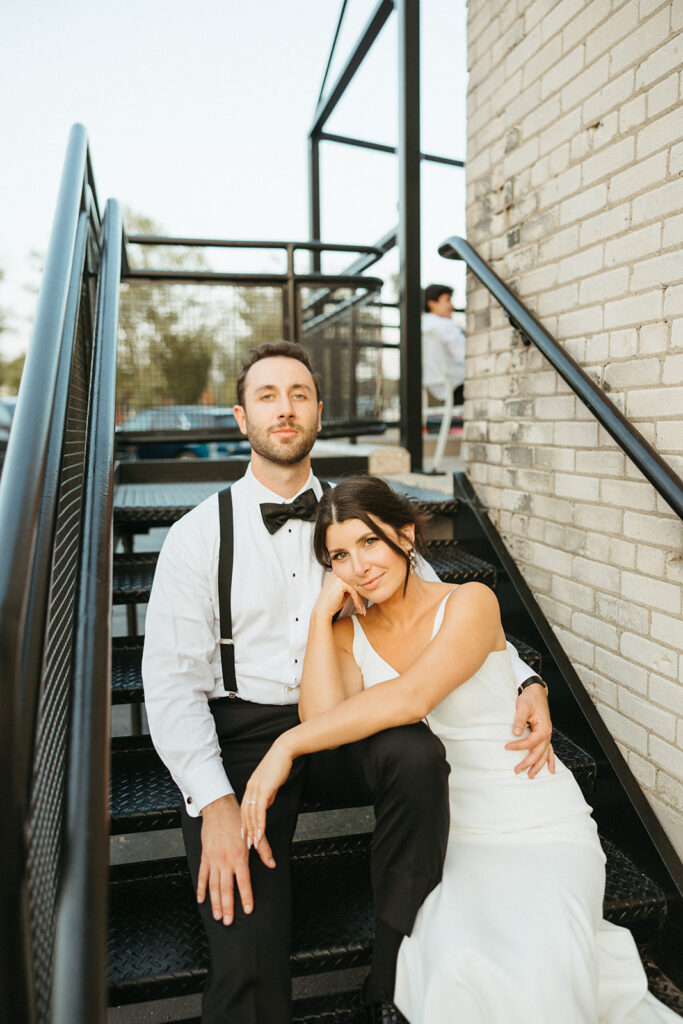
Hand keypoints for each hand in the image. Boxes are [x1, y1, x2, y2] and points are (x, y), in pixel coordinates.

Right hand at [196, 794, 274, 924]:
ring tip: (217, 916)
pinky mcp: (205, 856)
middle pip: (226, 889)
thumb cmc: (237, 820)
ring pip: (213, 886)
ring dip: (215, 903)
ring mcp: (213, 860)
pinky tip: (201, 900)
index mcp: (239, 856)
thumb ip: (264, 850)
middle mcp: (225, 861)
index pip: (243, 882)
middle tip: (228, 922)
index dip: (246, 897)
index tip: (248, 910)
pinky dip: (201, 888)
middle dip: (228, 907)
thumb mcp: (253, 833)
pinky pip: (202, 876)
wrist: (218, 808)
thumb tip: (272, 864)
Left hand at [241, 737, 294, 848]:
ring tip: (255, 843)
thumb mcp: (271, 783)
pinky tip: (261, 833)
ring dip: (253, 830)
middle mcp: (250, 789)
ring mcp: (256, 789)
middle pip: (245, 814)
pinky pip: (260, 810)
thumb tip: (266, 805)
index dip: (245, 823)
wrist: (284, 751)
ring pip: (251, 814)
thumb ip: (267, 795)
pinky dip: (260, 823)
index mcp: (251, 787)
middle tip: (248, 844)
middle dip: (247, 830)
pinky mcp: (264, 789)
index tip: (246, 834)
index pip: (245, 809)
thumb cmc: (279, 764)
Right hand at [314, 570, 365, 619]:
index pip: (353, 580)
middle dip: (361, 595)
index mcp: (337, 574)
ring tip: (362, 609)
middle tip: (363, 606)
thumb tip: (361, 587)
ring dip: (360, 600)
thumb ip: (350, 587)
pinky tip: (358, 608)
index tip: (362, 600)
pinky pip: (354, 592)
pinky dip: (357, 602)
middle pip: (355, 583)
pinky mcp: (341, 584)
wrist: (323, 610)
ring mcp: (339, 577)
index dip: (359, 590)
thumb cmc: (331, 603)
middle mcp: (337, 573)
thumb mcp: (342, 593)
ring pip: (356, 588)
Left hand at [505, 682, 554, 777]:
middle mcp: (547, 733)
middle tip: (517, 770)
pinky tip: (550, 769)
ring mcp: (547, 735)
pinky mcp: (544, 734)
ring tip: (531, 775)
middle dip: (528, 763)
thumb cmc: (530, 698)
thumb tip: (515, 733)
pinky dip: (549, 760)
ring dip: (538, 765)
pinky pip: (549, 750)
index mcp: (544, 728)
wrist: (536, 692)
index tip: (507, 747)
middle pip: (539, 752)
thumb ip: (519, 720)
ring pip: (544, 754)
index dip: (519, 746)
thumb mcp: (523, 707)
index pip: (531, 742)